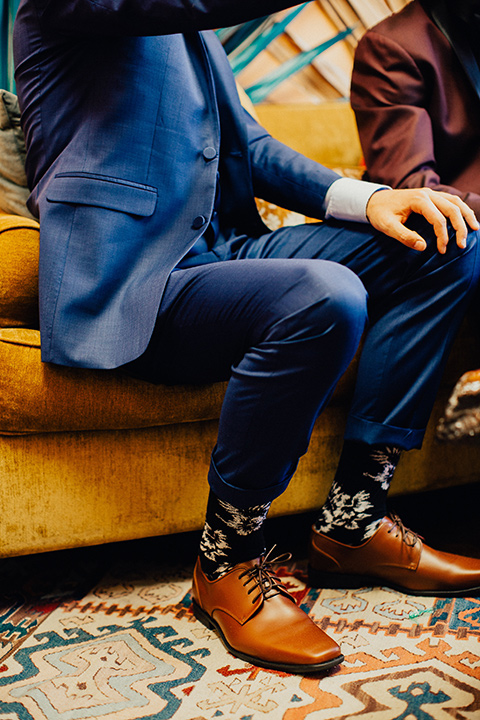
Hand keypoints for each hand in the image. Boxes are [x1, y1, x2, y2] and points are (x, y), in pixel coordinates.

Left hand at [365, 187, 479, 252]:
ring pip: (455, 201)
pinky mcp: (431, 196)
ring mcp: (431, 193)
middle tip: (462, 244)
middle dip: (460, 227)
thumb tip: (423, 247)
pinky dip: (461, 209)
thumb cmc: (380, 214)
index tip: (442, 251)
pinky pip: (451, 200)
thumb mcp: (387, 227)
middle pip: (452, 208)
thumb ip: (404, 236)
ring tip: (475, 229)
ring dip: (466, 215)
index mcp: (418, 200)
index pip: (438, 219)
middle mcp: (428, 194)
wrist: (374, 200)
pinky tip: (466, 219)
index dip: (443, 236)